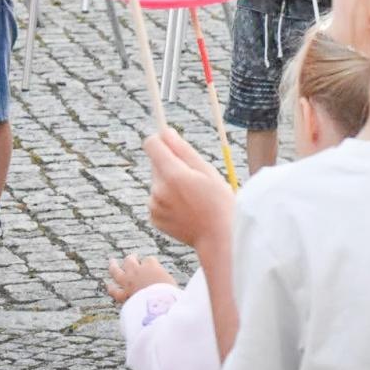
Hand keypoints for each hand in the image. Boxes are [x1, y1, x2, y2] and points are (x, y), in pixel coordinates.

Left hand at [106, 253, 176, 304]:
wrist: (160, 304)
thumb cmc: (170, 293)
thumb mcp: (171, 281)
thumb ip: (163, 278)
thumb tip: (164, 280)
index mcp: (151, 265)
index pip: (149, 259)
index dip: (150, 263)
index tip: (153, 267)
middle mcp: (137, 271)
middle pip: (130, 260)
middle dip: (131, 258)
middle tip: (132, 257)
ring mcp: (128, 282)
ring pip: (116, 271)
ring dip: (113, 266)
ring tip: (112, 261)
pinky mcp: (123, 294)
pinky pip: (114, 290)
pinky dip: (111, 288)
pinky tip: (108, 285)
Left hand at [144, 127, 234, 252]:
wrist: (218, 236)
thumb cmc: (218, 200)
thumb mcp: (207, 170)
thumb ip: (183, 150)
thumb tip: (165, 132)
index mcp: (173, 175)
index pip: (151, 144)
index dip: (161, 139)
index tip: (171, 141)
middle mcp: (158, 190)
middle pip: (156, 164)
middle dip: (171, 164)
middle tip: (194, 178)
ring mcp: (154, 206)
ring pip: (157, 183)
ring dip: (170, 184)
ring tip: (192, 197)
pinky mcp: (153, 218)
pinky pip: (157, 200)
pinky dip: (168, 200)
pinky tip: (186, 208)